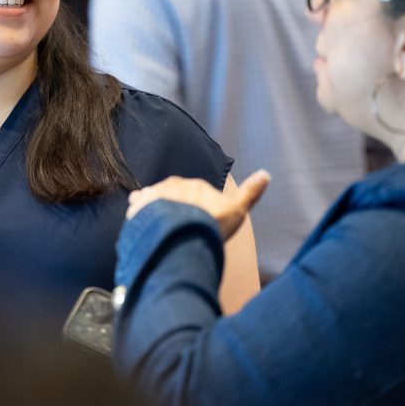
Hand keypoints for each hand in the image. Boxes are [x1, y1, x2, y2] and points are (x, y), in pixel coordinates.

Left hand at [126, 170, 271, 240]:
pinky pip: (138, 205)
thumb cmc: (214, 224)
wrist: (187, 232)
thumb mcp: (238, 210)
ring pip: (155, 200)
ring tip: (158, 228)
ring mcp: (157, 193)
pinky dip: (139, 213)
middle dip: (174, 208)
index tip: (196, 222)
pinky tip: (142, 225)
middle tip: (178, 229)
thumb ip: (250, 192)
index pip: (194, 193)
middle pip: (174, 196)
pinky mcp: (141, 204)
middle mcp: (175, 185)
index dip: (194, 208)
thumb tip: (266, 173)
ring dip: (155, 210)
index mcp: (197, 184)